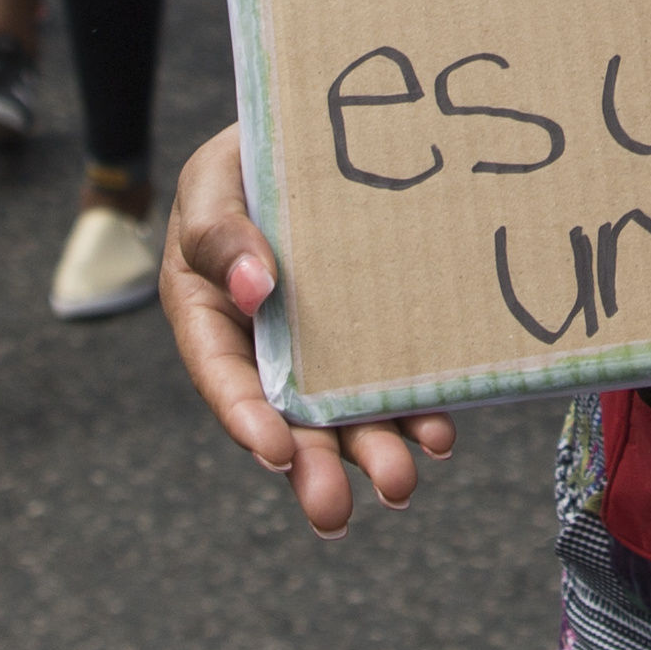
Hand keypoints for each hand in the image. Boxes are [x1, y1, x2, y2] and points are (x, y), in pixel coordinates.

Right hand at [164, 127, 455, 533]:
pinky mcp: (379, 334)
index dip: (246, 419)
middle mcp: (269, 348)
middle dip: (313, 467)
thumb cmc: (244, 163)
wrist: (313, 136)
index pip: (223, 376)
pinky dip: (416, 408)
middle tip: (333, 513)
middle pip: (287, 417)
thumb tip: (255, 289)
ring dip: (372, 451)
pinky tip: (439, 431)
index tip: (274, 453)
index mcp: (211, 317)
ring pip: (346, 412)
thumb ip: (221, 234)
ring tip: (401, 481)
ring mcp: (328, 346)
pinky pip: (396, 377)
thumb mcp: (213, 185)